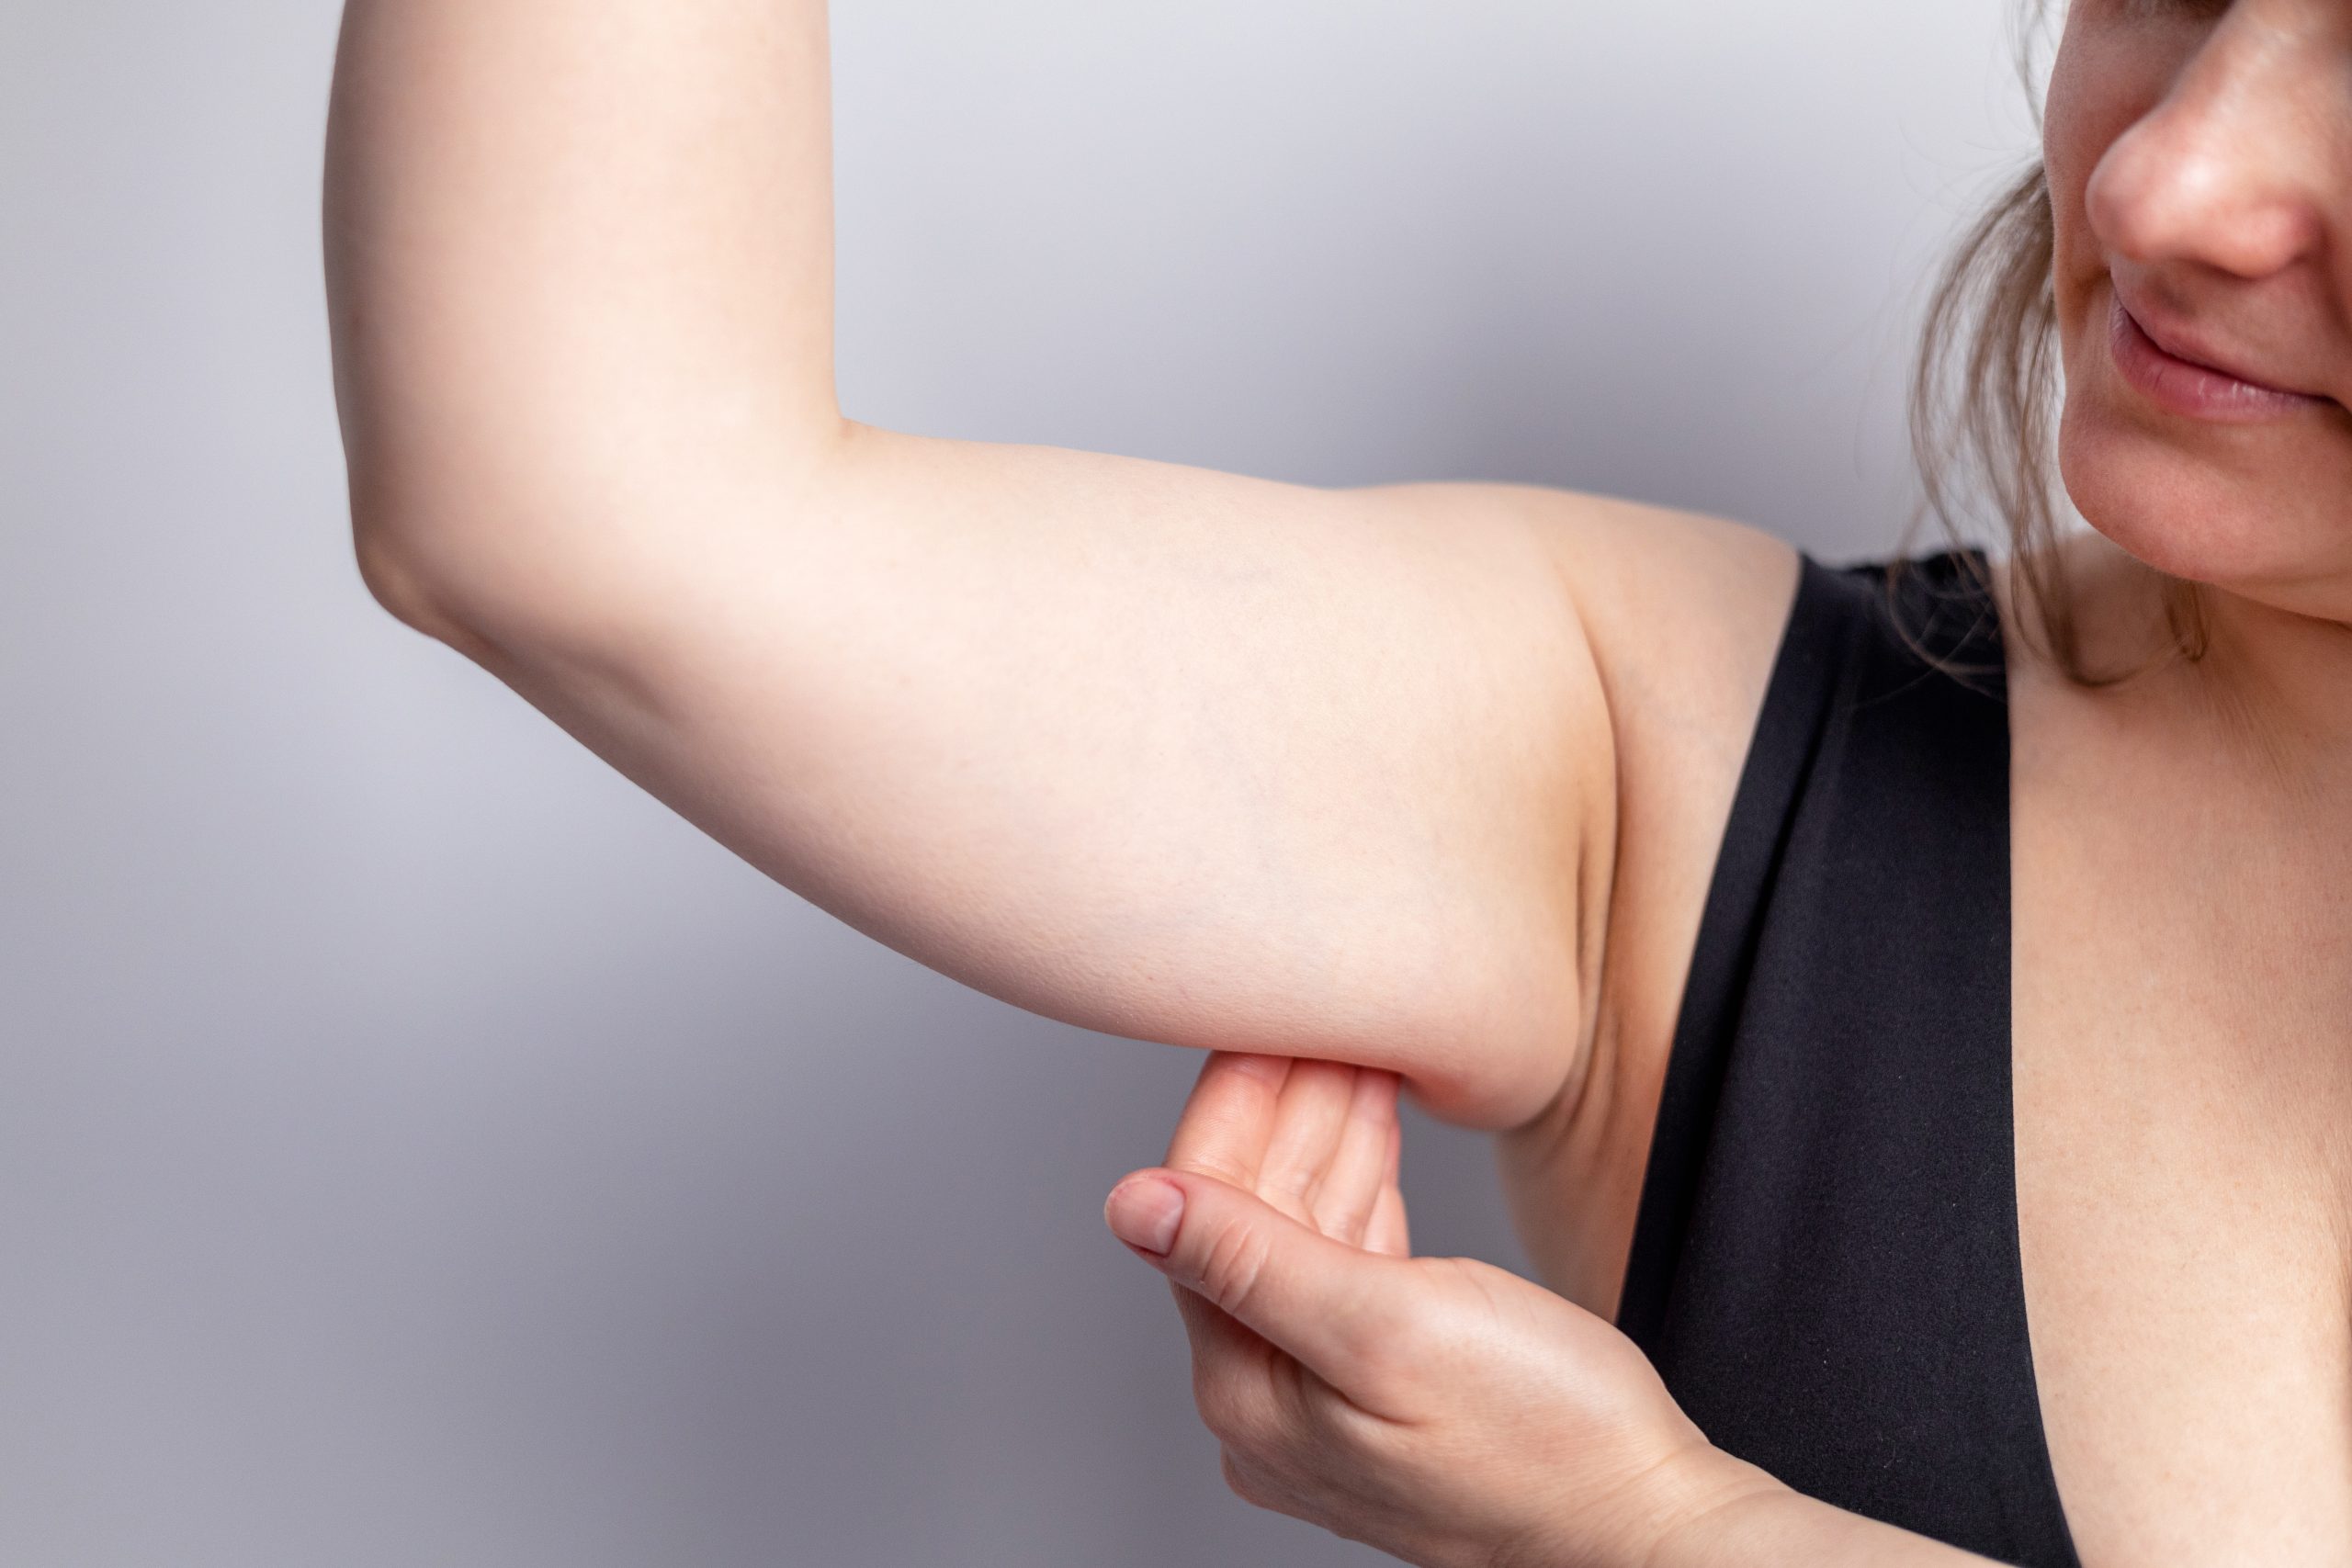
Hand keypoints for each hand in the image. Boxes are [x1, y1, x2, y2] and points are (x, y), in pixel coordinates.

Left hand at [1102, 1052, 1763, 1567]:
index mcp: (1249, 1390)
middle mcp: (1270, 1401)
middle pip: (1252, 1217)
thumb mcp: (1387, 1329)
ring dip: (1327, 1135)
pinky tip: (1373, 1128)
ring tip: (1355, 1047)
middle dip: (1286, 1109)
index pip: (1205, 1210)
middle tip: (1319, 1014)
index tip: (1259, 1023)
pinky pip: (1352, 1262)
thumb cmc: (1545, 1443)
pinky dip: (1364, 1186)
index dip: (1234, 1106)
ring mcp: (1326, 1397)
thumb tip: (1131, 1205)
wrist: (1648, 1527)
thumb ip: (1253, 1260)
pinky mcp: (1386, 1386)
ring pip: (1306, 1231)